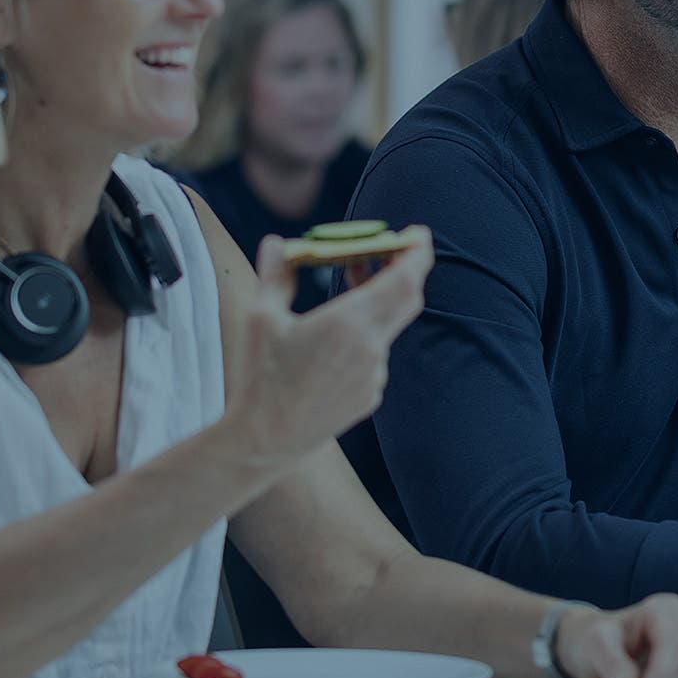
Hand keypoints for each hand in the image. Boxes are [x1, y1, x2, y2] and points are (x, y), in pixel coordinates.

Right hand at [222, 229, 434, 472]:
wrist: (264, 442)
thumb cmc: (259, 378)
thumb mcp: (260, 318)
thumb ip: (275, 275)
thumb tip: (276, 243)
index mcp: (349, 323)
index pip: (405, 278)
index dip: (417, 252)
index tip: (418, 234)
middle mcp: (370, 349)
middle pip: (407, 298)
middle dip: (401, 269)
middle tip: (381, 250)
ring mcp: (374, 376)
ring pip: (388, 326)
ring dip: (377, 302)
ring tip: (349, 285)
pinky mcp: (369, 396)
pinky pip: (376, 355)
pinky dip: (365, 335)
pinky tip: (334, 336)